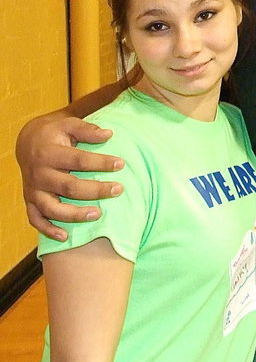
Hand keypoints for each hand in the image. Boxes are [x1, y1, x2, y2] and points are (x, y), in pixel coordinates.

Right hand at [16, 113, 124, 240]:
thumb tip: (109, 133)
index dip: (101, 163)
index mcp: (49, 153)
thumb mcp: (69, 124)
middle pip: (69, 187)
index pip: (78, 160)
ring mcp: (33, 190)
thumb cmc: (56, 134)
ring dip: (74, 215)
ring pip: (52, 208)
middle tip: (118, 190)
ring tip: (98, 214)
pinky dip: (48, 230)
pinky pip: (35, 219)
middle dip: (95, 190)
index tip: (121, 164)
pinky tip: (65, 237)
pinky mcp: (30, 201)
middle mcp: (39, 174)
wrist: (28, 142)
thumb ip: (87, 129)